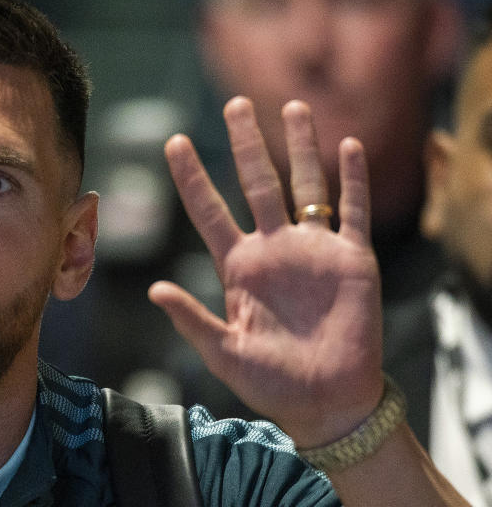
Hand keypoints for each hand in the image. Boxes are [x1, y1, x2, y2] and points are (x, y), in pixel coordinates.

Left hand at [149, 97, 382, 447]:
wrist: (326, 402)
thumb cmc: (271, 383)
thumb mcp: (224, 352)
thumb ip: (192, 319)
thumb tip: (154, 290)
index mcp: (239, 266)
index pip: (209, 210)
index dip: (192, 177)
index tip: (172, 141)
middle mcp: (274, 249)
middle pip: (257, 183)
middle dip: (246, 144)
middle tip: (235, 103)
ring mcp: (314, 250)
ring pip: (305, 186)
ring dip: (300, 147)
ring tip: (292, 106)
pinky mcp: (352, 260)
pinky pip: (352, 211)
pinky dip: (351, 180)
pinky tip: (347, 146)